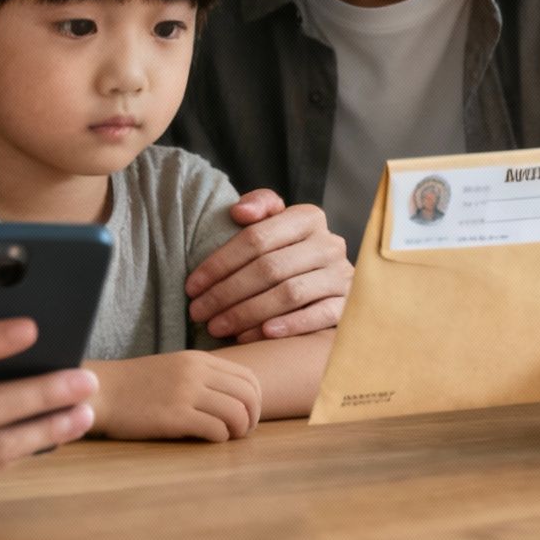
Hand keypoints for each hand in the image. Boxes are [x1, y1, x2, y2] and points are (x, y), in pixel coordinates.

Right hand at [86, 352, 262, 441]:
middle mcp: (196, 372)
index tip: (247, 416)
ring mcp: (186, 393)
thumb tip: (234, 399)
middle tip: (242, 431)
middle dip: (253, 418)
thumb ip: (202, 377)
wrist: (101, 392)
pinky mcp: (174, 416)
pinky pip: (215, 429)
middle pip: (249, 395)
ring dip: (239, 430)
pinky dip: (220, 438)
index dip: (256, 401)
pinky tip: (208, 439)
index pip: (248, 378)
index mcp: (199, 359)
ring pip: (237, 413)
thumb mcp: (174, 368)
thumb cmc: (136, 386)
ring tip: (227, 437)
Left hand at [185, 190, 352, 342]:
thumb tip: (239, 212)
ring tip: (218, 327)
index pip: (256, 238)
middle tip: (199, 312)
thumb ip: (260, 205)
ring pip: (289, 294)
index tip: (192, 286)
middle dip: (227, 293)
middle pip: (269, 268)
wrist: (325, 279)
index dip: (219, 262)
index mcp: (308, 218)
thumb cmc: (287, 250)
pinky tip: (261, 334)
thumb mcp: (274, 223)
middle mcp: (329, 244)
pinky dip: (289, 325)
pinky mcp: (347, 304)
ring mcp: (342, 275)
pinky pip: (318, 316)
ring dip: (248, 313)